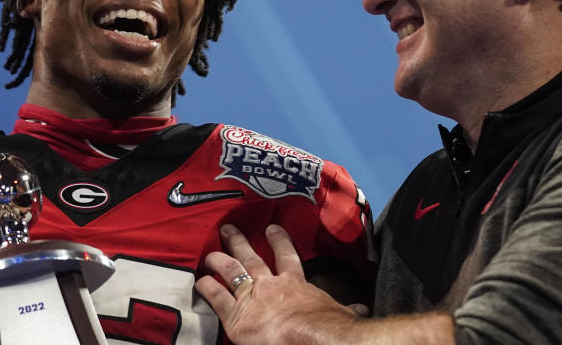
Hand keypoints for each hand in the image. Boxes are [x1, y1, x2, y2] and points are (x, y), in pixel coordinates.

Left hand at [195, 223, 363, 343]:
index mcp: (295, 283)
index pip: (287, 257)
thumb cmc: (326, 326)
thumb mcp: (340, 312)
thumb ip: (347, 308)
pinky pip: (218, 299)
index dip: (278, 241)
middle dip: (238, 242)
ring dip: (219, 260)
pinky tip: (199, 282)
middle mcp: (270, 285)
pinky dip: (207, 289)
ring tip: (209, 252)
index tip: (272, 228)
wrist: (309, 335)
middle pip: (251, 258)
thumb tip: (362, 309)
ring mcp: (251, 297)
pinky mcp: (237, 316)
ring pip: (231, 272)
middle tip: (228, 229)